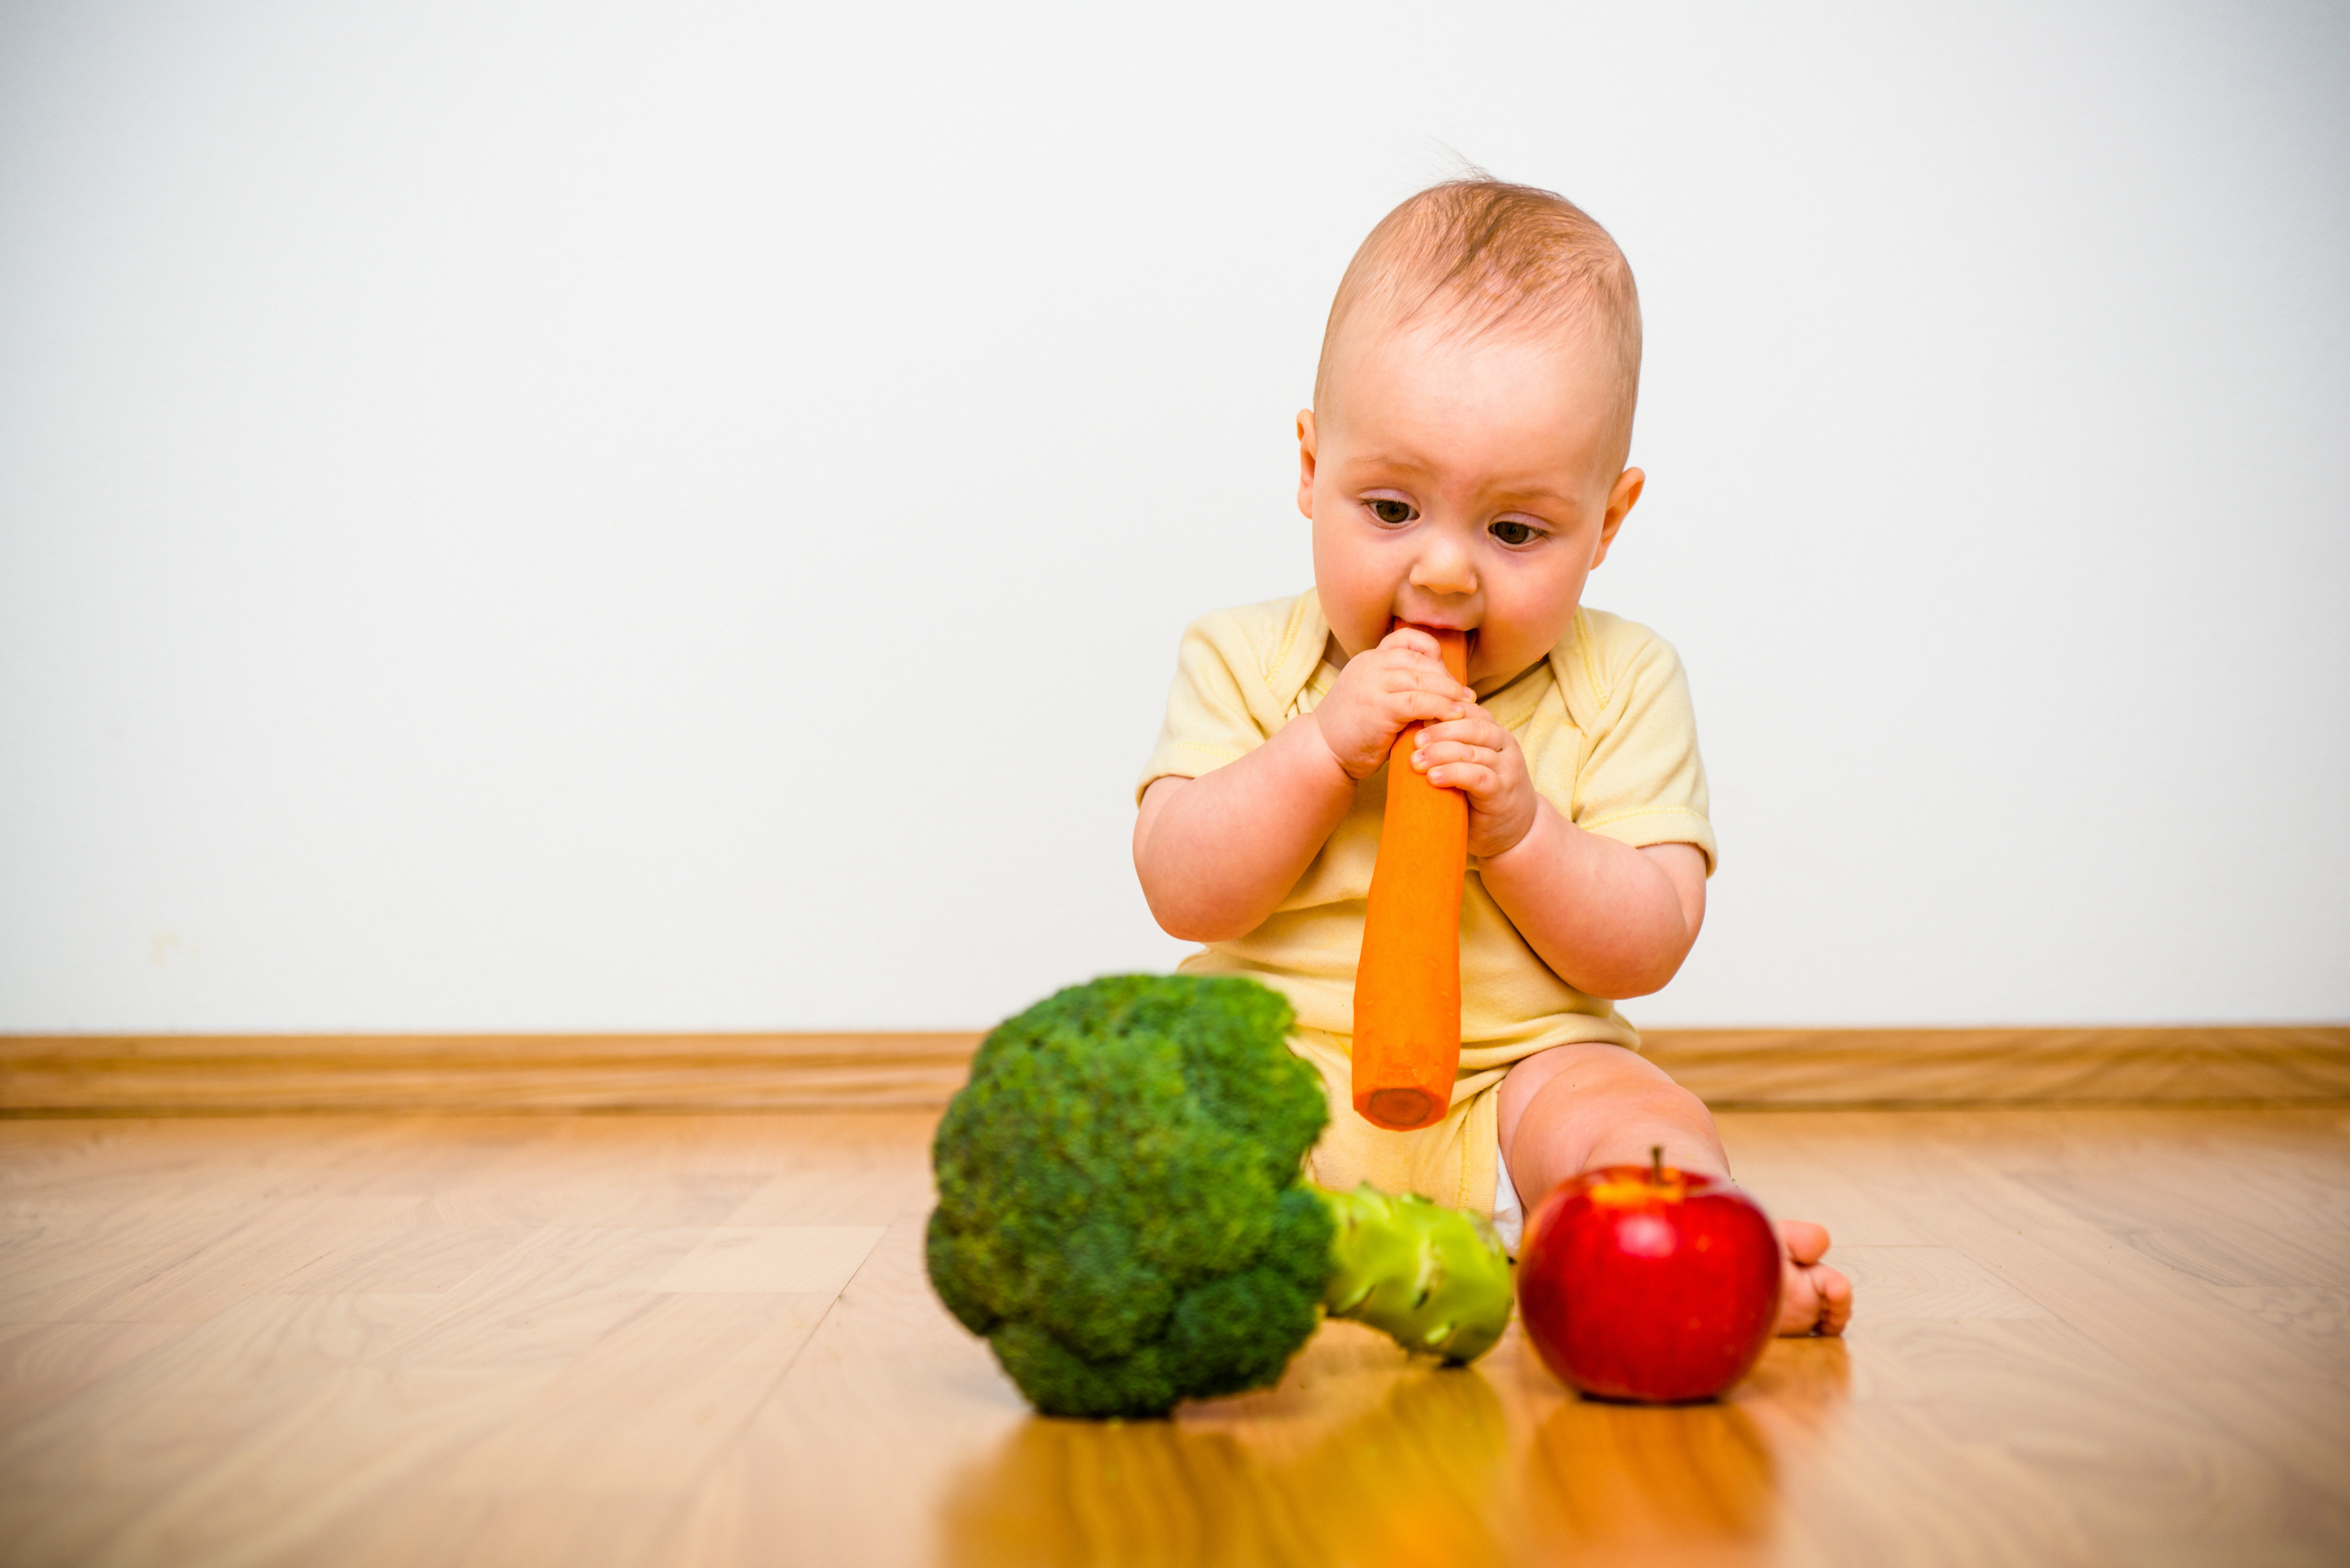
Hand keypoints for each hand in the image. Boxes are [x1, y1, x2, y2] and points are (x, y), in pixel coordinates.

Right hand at [1310, 625, 1473, 781]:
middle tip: (1465, 694)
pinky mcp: (1379, 707)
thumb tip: (1439, 689)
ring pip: (1422, 678)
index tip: (1445, 673)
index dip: (1431, 651)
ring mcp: (1373, 684)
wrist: (1321, 751)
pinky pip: (1419, 701)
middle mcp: (1370, 665)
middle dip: (1447, 677)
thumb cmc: (1352, 730)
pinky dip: (1441, 707)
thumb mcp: (1372, 697)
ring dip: (1450, 692)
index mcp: (1368, 659)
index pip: (1406, 639)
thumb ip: (1396, 687)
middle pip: (1420, 659)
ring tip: (1466, 705)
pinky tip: (1454, 716)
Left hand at [1413, 701, 1538, 857]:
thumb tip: (1414, 730)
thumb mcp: (1470, 764)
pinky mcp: (1502, 793)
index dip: (1445, 711)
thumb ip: (1453, 747)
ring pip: (1474, 752)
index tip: (1419, 716)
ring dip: (1442, 753)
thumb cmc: (1483, 794)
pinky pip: (1479, 778)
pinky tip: (1434, 778)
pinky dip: (1454, 774)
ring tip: (1416, 761)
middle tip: (1415, 740)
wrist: (1515, 831)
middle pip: (1474, 727)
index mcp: (1496, 734)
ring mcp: (1507, 770)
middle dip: (1441, 731)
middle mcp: (1505, 747)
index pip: (1472, 712)